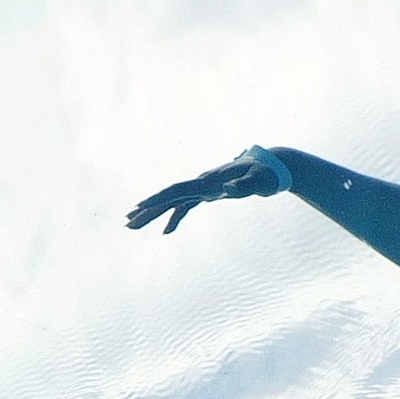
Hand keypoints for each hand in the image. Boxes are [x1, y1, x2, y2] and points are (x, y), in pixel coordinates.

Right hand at [126, 148, 286, 233]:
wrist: (273, 166)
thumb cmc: (266, 175)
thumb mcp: (258, 182)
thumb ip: (243, 186)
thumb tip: (227, 190)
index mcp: (207, 182)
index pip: (176, 191)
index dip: (157, 200)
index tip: (139, 208)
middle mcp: (201, 184)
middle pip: (168, 197)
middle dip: (147, 210)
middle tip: (127, 224)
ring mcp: (203, 189)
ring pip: (172, 202)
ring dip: (153, 214)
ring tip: (134, 226)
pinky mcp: (209, 194)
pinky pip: (185, 208)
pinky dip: (174, 219)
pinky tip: (165, 232)